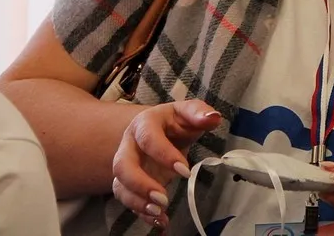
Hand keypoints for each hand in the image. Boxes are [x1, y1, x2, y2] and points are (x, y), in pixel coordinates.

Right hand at [110, 99, 221, 229]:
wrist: (164, 129)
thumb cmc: (177, 121)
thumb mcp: (189, 112)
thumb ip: (200, 113)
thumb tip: (213, 117)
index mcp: (144, 124)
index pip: (148, 139)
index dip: (164, 155)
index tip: (185, 171)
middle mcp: (129, 145)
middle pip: (122, 166)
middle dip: (140, 184)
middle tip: (163, 198)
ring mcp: (126, 165)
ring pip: (120, 186)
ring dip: (137, 202)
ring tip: (159, 213)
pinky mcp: (129, 183)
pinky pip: (128, 199)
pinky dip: (141, 213)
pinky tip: (160, 221)